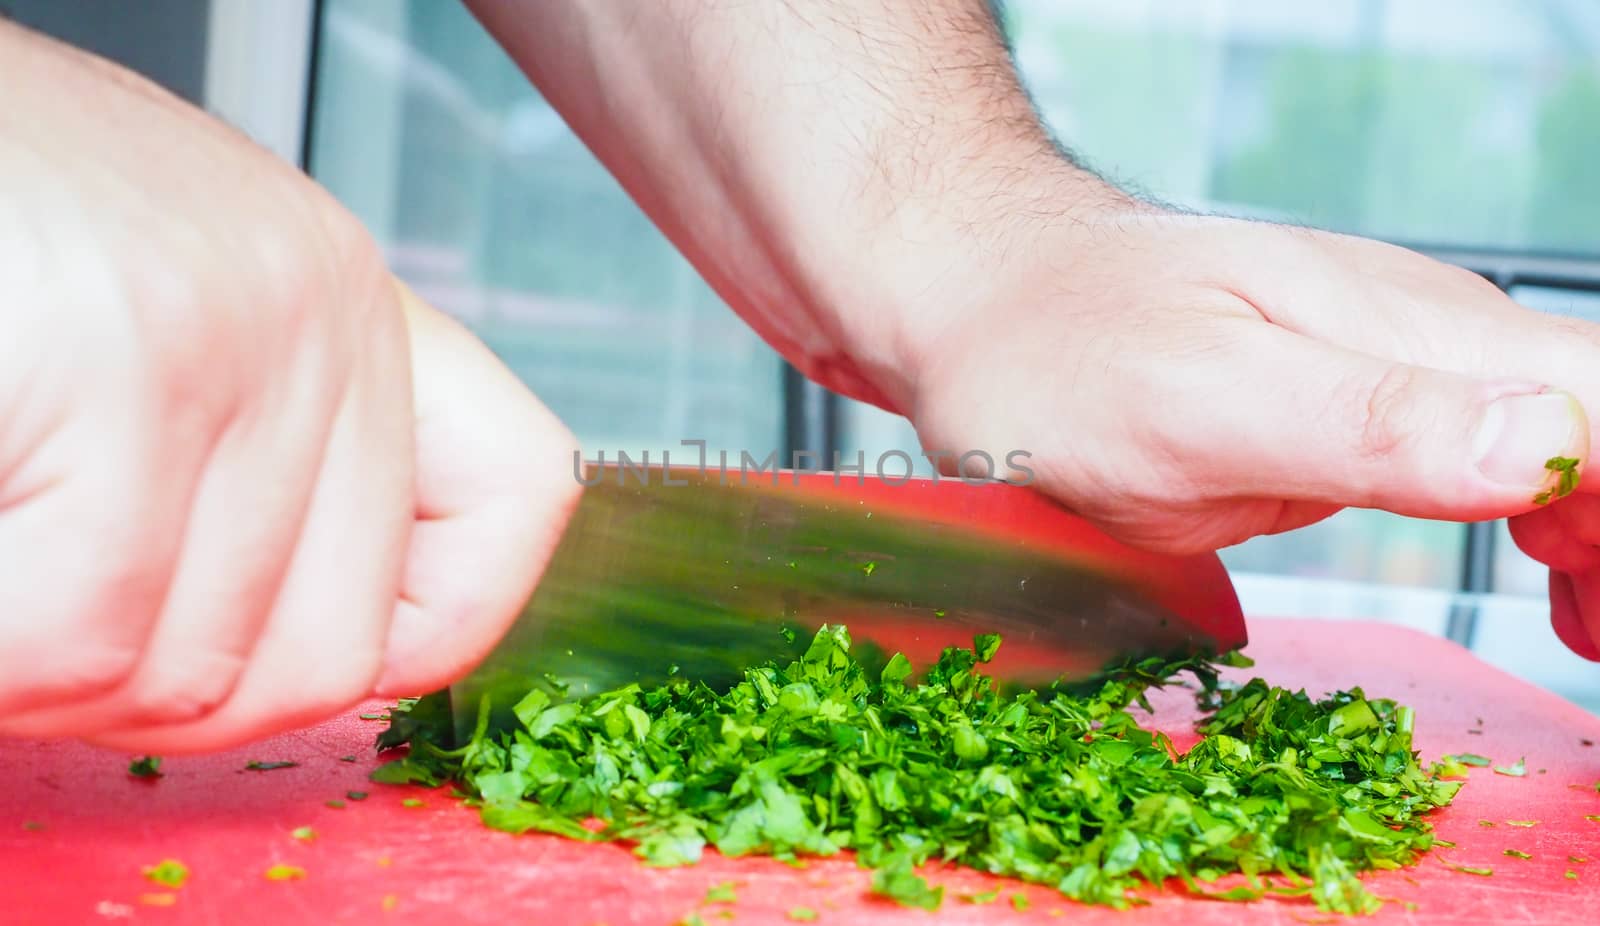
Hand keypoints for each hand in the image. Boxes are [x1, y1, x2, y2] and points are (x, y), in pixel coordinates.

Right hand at [0, 24, 578, 750]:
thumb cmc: (0, 226)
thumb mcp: (176, 326)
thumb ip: (266, 458)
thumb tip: (335, 646)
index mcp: (353, 309)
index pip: (523, 498)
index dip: (426, 624)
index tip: (311, 649)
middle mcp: (323, 313)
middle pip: (328, 656)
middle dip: (171, 693)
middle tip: (58, 624)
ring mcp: (235, 332)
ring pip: (181, 671)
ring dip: (53, 678)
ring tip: (8, 562)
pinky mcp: (118, 356)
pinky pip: (66, 634)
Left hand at [894, 205, 1599, 657]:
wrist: (980, 303)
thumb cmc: (1060, 351)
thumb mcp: (1203, 401)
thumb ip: (1372, 424)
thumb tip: (1552, 444)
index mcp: (1418, 337)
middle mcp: (1429, 342)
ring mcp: (1392, 372)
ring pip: (1569, 445)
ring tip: (1595, 633)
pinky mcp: (1349, 408)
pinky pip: (1496, 459)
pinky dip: (1554, 527)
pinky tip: (1559, 580)